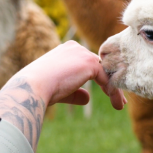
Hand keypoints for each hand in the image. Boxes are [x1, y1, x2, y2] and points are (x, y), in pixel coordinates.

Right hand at [0, 40, 125, 150]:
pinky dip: (112, 91)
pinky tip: (115, 103)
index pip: (87, 63)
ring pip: (105, 72)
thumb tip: (87, 98)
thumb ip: (75, 91)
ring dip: (114, 89)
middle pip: (99, 66)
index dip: (99, 79)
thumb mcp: (60, 90)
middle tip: (119, 99)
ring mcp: (82, 53)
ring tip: (119, 105)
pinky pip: (107, 78)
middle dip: (110, 83)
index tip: (107, 93)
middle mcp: (75, 47)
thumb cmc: (40, 90)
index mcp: (66, 50)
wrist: (32, 88)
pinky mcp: (89, 63)